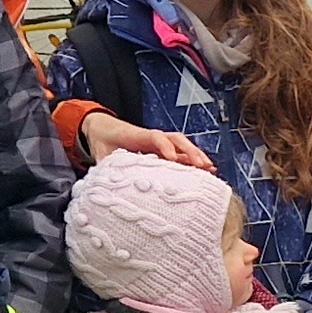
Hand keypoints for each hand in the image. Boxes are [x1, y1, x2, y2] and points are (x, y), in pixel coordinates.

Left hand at [80, 110, 211, 170]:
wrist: (104, 130)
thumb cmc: (104, 143)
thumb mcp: (102, 155)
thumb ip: (106, 166)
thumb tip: (105, 182)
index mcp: (138, 136)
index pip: (155, 138)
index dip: (165, 147)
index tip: (172, 158)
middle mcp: (153, 138)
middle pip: (176, 140)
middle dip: (189, 151)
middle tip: (201, 164)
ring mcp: (160, 143)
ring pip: (182, 145)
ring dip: (196, 155)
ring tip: (209, 168)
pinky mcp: (164, 150)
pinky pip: (181, 153)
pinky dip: (193, 161)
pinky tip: (205, 171)